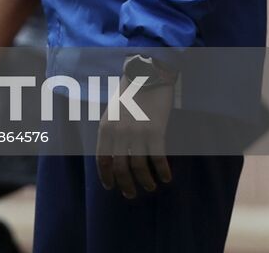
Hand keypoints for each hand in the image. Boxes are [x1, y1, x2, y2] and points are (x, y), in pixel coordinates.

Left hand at [96, 79, 174, 197]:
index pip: (102, 159)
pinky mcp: (156, 131)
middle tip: (131, 195)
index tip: (110, 187)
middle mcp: (118, 133)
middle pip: (120, 167)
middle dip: (125, 184)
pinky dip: (163, 171)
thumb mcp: (112, 111)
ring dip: (145, 181)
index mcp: (105, 127)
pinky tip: (167, 178)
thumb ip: (111, 131)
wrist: (147, 74)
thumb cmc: (130, 93)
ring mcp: (137, 133)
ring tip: (150, 187)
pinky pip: (158, 158)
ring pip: (139, 167)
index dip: (106, 176)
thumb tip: (114, 154)